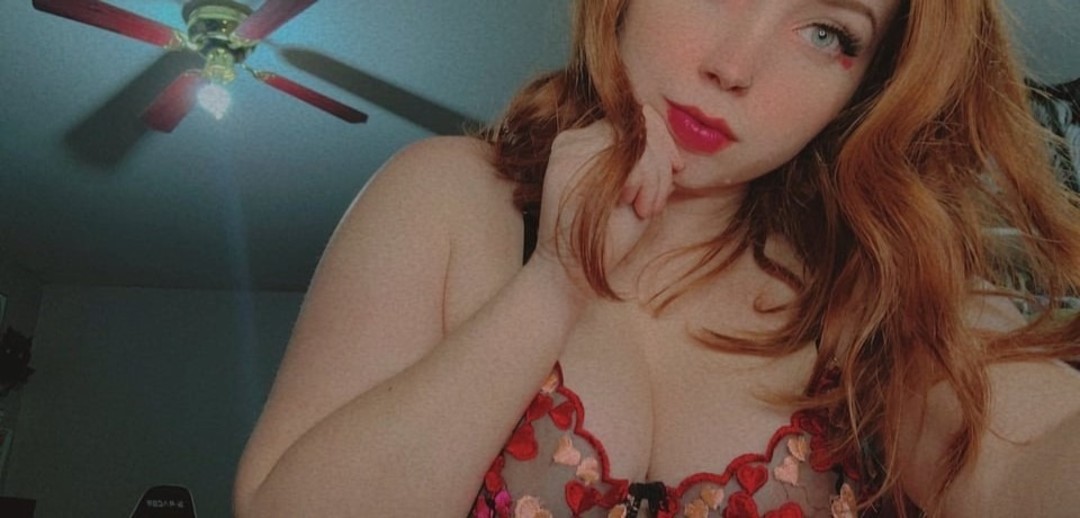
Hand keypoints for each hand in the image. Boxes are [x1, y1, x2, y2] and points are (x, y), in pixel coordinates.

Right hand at [531, 105, 683, 293]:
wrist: (572, 273)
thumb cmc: (608, 237)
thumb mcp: (636, 191)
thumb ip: (647, 161)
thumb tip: (670, 135)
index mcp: (585, 143)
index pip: (631, 118)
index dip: (661, 138)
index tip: (677, 168)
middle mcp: (573, 139)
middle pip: (637, 124)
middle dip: (662, 160)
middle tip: (658, 200)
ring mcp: (569, 148)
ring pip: (636, 141)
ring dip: (654, 177)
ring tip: (645, 208)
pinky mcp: (570, 161)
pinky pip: (629, 156)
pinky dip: (645, 182)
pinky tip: (634, 206)